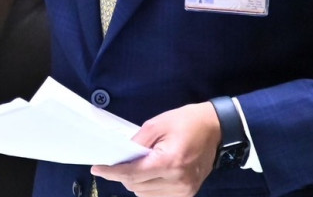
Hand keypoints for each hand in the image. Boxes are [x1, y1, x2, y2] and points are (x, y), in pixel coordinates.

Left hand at [91, 102, 220, 196]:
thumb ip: (137, 142)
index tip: (96, 169)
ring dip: (135, 183)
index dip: (112, 172)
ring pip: (145, 195)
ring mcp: (184, 191)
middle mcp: (177, 181)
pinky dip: (148, 188)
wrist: (216, 129)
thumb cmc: (186, 121)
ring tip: (136, 166)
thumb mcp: (157, 124)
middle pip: (136, 186)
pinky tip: (148, 175)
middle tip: (117, 162)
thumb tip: (120, 156)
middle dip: (122, 175)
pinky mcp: (187, 194)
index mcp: (170, 162)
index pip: (133, 174)